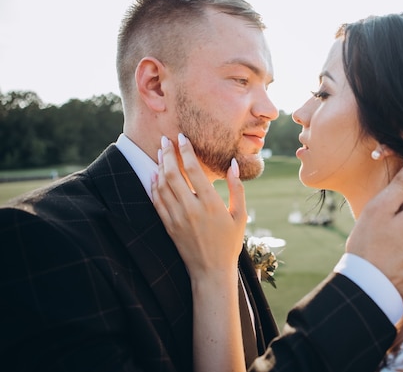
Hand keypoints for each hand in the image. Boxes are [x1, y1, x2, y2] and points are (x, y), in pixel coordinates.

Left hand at [151, 134, 246, 281]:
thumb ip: (236, 188)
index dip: (186, 151)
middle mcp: (191, 209)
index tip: (182, 138)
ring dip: (159, 166)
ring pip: (163, 186)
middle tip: (165, 139)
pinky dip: (154, 186)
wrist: (211, 271)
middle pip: (173, 174)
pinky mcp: (169, 226)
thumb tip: (233, 165)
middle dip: (168, 153)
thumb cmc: (229, 243)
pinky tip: (154, 175)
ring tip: (160, 152)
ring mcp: (177, 218)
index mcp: (211, 204)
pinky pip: (157, 201)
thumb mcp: (240, 215)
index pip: (193, 170)